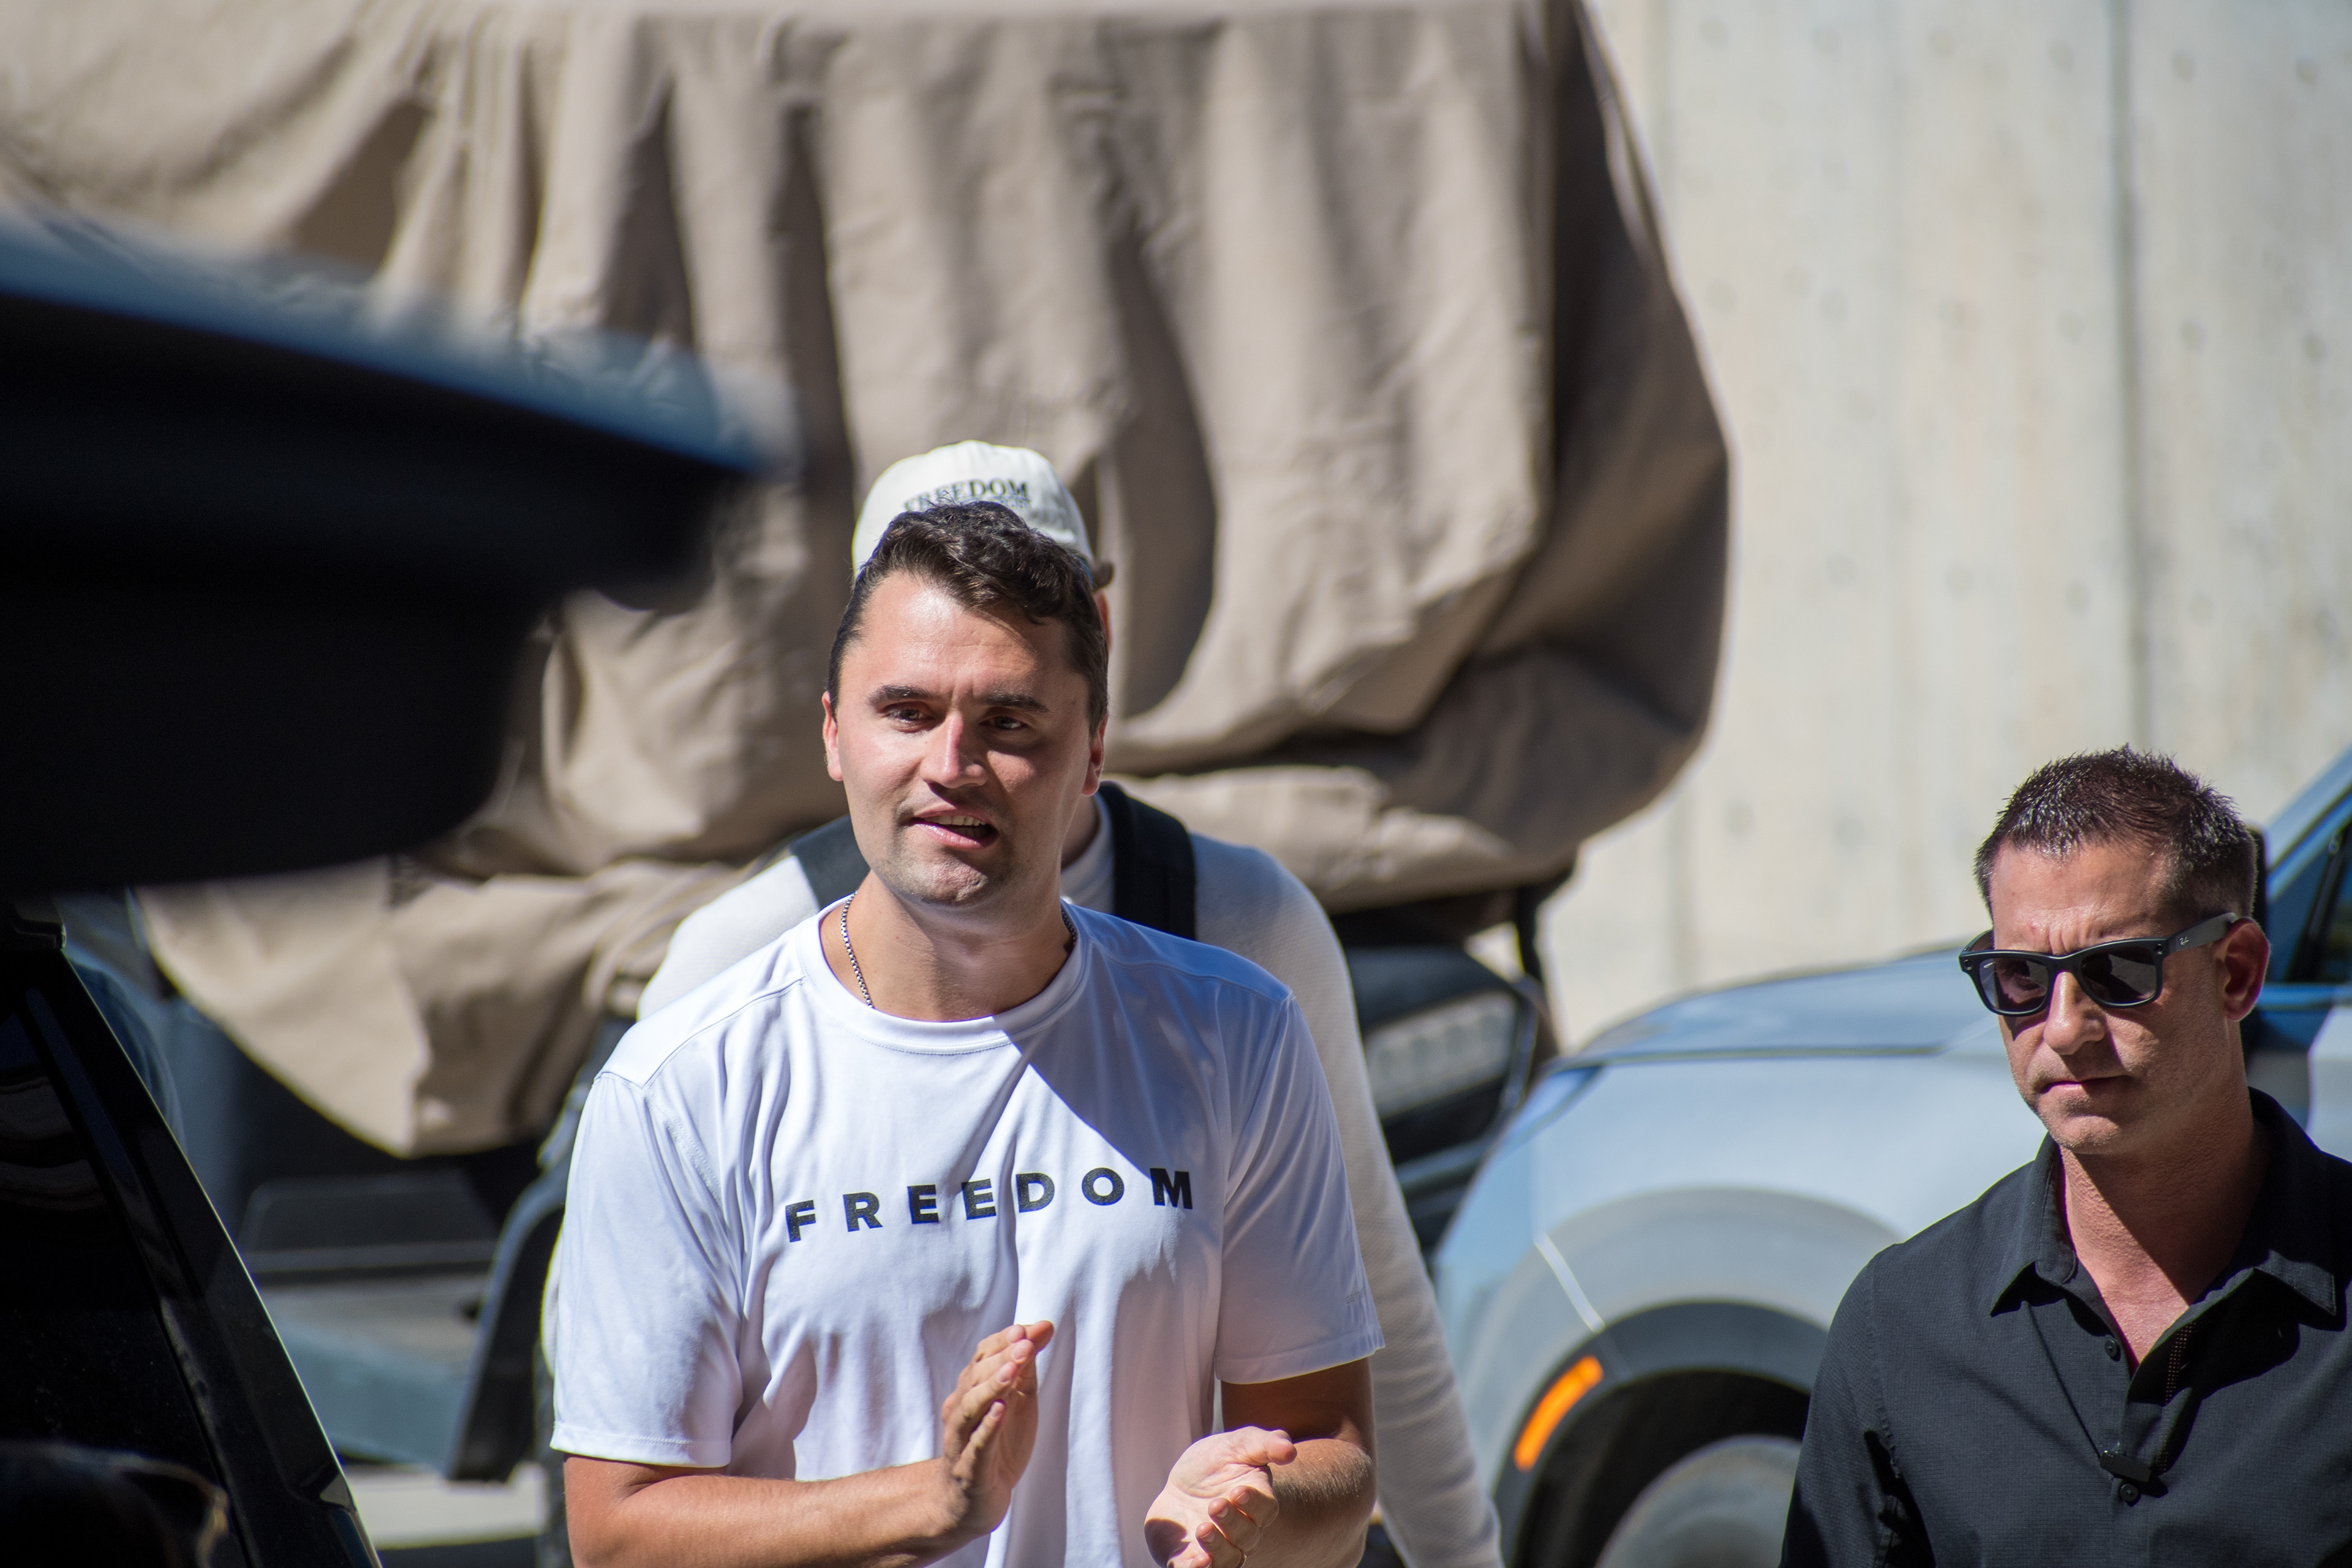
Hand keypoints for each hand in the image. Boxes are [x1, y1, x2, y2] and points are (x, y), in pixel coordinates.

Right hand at [934, 1321, 1054, 1543]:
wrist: (972, 1500)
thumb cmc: (997, 1443)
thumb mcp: (1018, 1399)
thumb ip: (1027, 1363)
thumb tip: (1044, 1325)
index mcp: (972, 1390)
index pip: (982, 1357)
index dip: (1002, 1342)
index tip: (1026, 1330)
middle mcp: (961, 1410)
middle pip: (974, 1377)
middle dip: (1001, 1359)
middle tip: (1025, 1344)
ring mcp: (962, 1440)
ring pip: (970, 1408)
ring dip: (991, 1387)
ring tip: (1012, 1370)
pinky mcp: (969, 1470)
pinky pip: (976, 1446)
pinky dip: (987, 1427)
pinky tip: (1000, 1411)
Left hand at [1143, 1426, 1295, 1567]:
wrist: (1183, 1483)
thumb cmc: (1216, 1462)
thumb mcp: (1238, 1444)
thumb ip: (1265, 1444)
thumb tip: (1290, 1449)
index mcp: (1257, 1503)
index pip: (1266, 1509)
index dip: (1254, 1503)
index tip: (1237, 1491)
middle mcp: (1243, 1531)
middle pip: (1247, 1537)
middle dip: (1232, 1523)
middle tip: (1215, 1504)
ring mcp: (1219, 1549)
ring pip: (1228, 1560)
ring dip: (1217, 1549)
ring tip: (1202, 1529)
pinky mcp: (1192, 1559)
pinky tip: (1193, 1562)